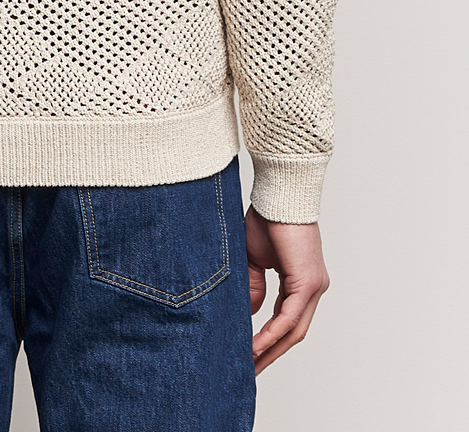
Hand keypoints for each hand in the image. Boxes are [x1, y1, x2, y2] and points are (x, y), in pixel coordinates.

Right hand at [245, 205, 329, 374]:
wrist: (279, 195)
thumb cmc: (268, 218)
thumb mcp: (254, 258)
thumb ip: (254, 285)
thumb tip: (254, 313)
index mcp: (302, 282)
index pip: (288, 320)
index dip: (270, 340)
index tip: (250, 354)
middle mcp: (314, 288)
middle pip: (295, 332)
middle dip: (271, 354)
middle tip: (250, 370)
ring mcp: (314, 286)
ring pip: (294, 329)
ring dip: (271, 349)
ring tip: (250, 363)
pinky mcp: (308, 282)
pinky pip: (290, 316)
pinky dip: (273, 333)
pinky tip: (256, 345)